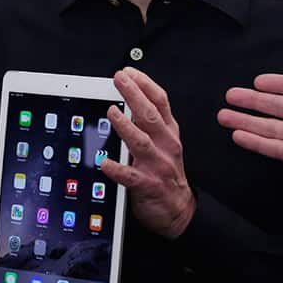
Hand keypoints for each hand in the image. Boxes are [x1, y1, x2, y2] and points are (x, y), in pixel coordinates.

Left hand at [100, 67, 195, 238]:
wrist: (178, 210)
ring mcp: (158, 165)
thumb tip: (128, 98)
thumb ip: (148, 122)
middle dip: (134, 95)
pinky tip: (103, 162)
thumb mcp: (164, 142)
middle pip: (150, 115)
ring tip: (112, 112)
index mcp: (168, 132)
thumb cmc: (166, 172)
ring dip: (126, 126)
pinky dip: (117, 168)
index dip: (145, 84)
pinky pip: (130, 176)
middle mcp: (165, 145)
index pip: (160, 102)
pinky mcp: (148, 186)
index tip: (129, 71)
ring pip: (141, 142)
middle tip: (119, 79)